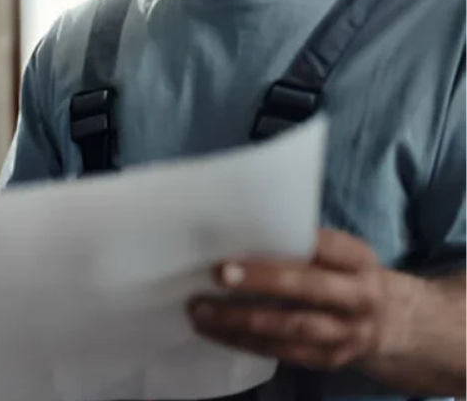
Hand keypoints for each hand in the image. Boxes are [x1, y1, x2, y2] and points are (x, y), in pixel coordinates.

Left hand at [187, 227, 400, 371]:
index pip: (328, 247)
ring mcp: (346, 333)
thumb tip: (237, 231)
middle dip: (261, 281)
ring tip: (201, 308)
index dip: (291, 241)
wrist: (389, 325)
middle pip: (309, 288)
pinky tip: (213, 329)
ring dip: (241, 319)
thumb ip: (302, 245)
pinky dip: (243, 340)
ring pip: (291, 327)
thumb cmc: (342, 277)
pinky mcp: (328, 359)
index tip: (250, 233)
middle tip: (218, 273)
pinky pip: (281, 352)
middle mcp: (359, 298)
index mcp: (359, 261)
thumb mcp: (339, 255)